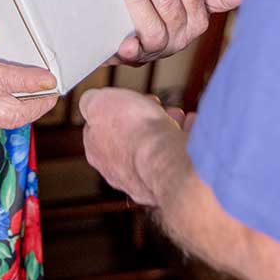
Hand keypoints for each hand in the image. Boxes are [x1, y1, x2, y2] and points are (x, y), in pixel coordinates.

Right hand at [0, 22, 57, 139]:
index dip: (31, 81)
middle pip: (11, 115)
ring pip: (0, 121)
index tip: (51, 78)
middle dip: (36, 106)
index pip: (4, 83)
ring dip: (21, 109)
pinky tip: (5, 97)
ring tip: (37, 93)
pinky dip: (1, 112)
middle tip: (53, 92)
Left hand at [78, 86, 183, 204]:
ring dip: (166, 127)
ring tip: (176, 114)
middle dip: (143, 118)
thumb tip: (89, 100)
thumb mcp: (99, 101)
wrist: (165, 158)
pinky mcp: (169, 181)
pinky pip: (177, 155)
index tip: (126, 98)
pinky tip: (190, 126)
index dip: (114, 107)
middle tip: (154, 105)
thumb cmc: (133, 131)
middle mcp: (117, 170)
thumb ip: (90, 101)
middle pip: (130, 137)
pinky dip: (184, 139)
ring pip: (154, 147)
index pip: (98, 127)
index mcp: (96, 151)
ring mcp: (143, 178)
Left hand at [115, 0, 247, 64]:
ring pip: (154, 28)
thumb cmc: (166, 10)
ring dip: (139, 0)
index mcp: (198, 18)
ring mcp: (160, 48)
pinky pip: (135, 57)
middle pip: (169, 4)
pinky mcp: (136, 58)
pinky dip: (130, 50)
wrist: (135, 41)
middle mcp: (182, 35)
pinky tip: (124, 43)